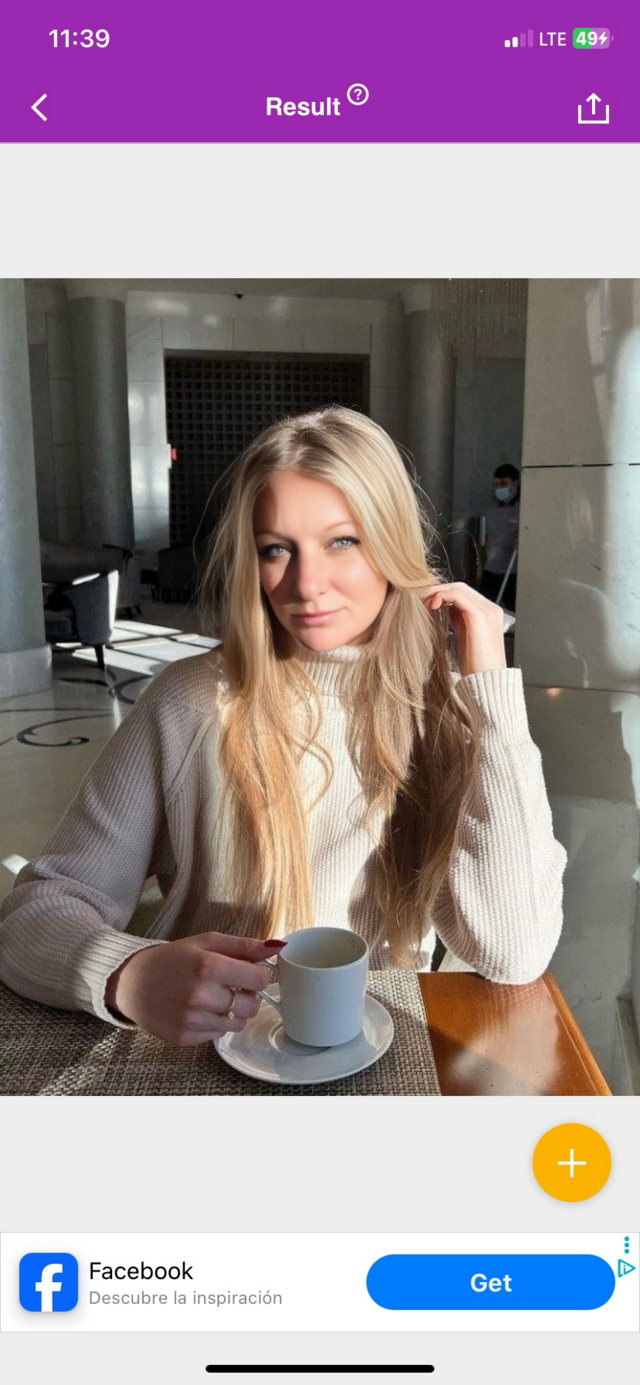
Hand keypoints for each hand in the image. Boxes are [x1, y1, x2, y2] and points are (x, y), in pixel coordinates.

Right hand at [105, 932, 282, 1044]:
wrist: (131, 983)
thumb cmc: (172, 959)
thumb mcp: (207, 942)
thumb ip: (244, 946)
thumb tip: (278, 946)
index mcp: (208, 966)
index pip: (260, 979)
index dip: (259, 975)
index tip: (249, 972)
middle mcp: (200, 996)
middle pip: (252, 1005)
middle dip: (247, 995)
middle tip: (230, 985)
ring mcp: (192, 1020)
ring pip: (237, 1023)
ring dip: (232, 1011)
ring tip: (212, 997)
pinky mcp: (185, 1038)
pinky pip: (218, 1035)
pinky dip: (214, 1023)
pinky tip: (198, 1010)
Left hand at [422, 581, 506, 676]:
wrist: (487, 683)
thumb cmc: (475, 666)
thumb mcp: (464, 638)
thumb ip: (457, 621)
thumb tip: (440, 608)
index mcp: (488, 613)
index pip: (463, 593)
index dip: (442, 593)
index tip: (423, 602)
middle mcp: (491, 609)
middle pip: (460, 587)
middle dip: (437, 590)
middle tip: (419, 599)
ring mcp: (488, 611)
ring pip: (458, 588)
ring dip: (437, 592)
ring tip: (422, 602)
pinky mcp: (480, 616)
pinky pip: (458, 596)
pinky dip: (442, 596)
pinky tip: (431, 605)